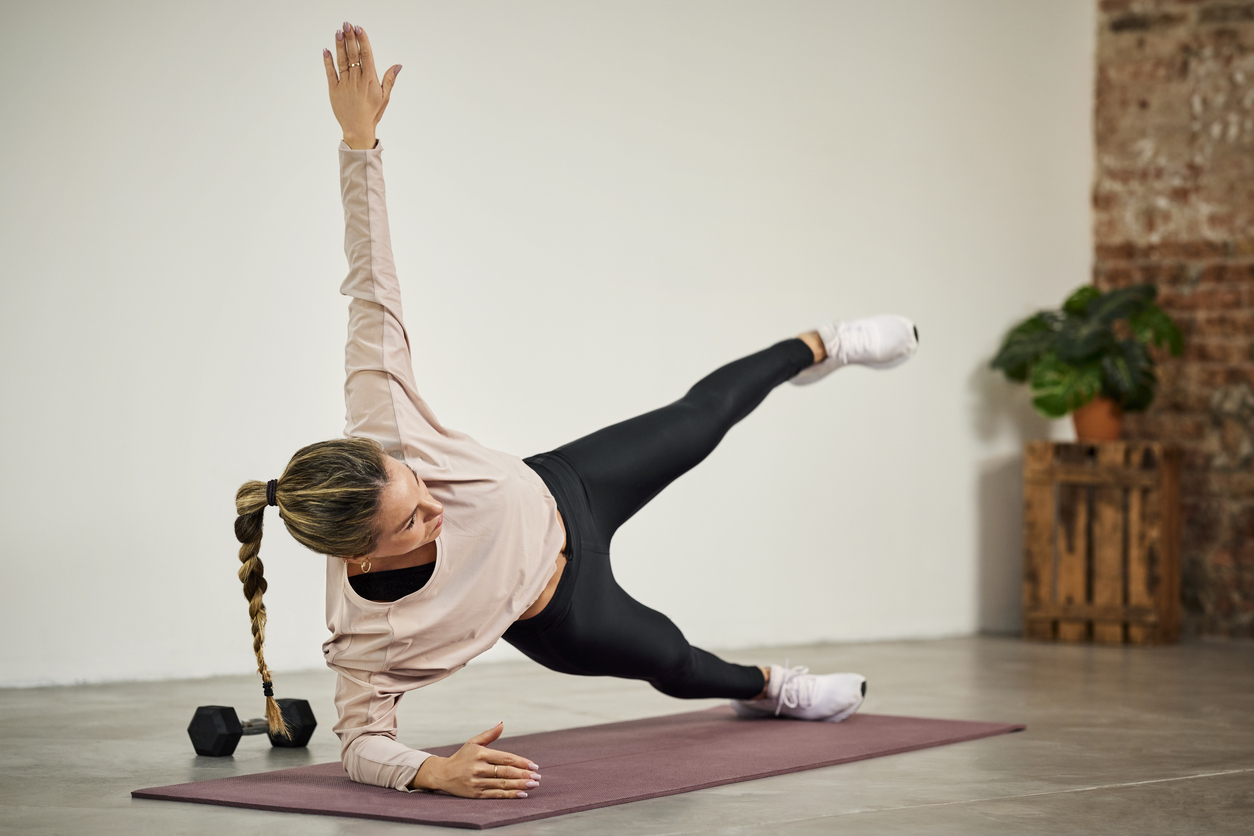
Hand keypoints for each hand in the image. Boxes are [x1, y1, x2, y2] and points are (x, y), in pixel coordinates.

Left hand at [322, 21, 399, 147]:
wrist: (358, 129)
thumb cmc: (373, 113)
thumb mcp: (385, 96)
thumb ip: (390, 79)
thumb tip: (398, 66)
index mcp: (370, 80)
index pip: (366, 55)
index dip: (362, 41)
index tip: (359, 29)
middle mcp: (357, 80)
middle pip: (353, 54)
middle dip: (350, 38)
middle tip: (347, 24)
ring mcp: (345, 84)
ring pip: (342, 61)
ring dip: (339, 45)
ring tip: (338, 32)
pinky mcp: (334, 89)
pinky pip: (330, 72)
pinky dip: (328, 61)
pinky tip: (327, 50)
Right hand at [411, 722, 541, 798]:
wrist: (442, 774)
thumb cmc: (461, 757)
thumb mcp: (473, 743)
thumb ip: (489, 735)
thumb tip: (502, 723)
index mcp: (480, 754)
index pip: (505, 758)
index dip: (521, 762)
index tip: (534, 765)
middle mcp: (479, 768)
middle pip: (506, 772)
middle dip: (524, 775)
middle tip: (538, 777)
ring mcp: (477, 782)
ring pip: (503, 784)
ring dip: (520, 785)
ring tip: (533, 785)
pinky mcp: (475, 794)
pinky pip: (495, 795)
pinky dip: (510, 795)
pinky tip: (521, 794)